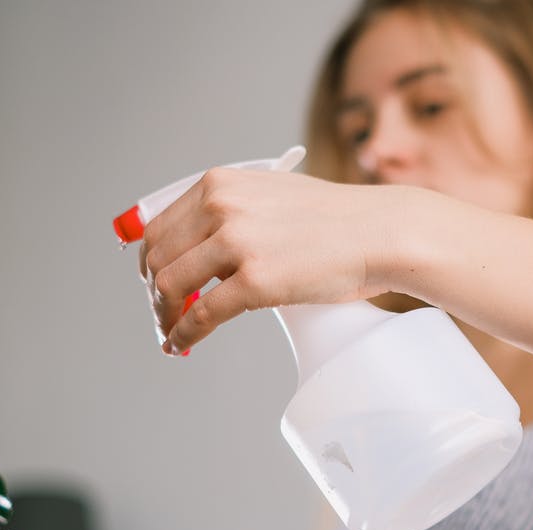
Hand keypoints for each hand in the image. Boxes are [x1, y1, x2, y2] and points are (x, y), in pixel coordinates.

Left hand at [138, 168, 397, 354]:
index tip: (155, 279)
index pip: (161, 225)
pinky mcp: (255, 281)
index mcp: (221, 184)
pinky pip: (201, 314)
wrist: (380, 232)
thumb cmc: (336, 220)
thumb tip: (203, 254)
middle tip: (162, 311)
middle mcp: (222, 207)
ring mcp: (237, 243)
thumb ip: (234, 214)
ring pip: (171, 285)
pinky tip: (182, 343)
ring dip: (164, 314)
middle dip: (155, 289)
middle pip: (159, 256)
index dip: (152, 259)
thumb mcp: (272, 196)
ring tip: (171, 330)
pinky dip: (184, 333)